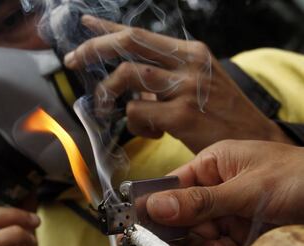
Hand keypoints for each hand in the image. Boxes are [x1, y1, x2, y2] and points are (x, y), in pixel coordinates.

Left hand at [64, 15, 292, 152]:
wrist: (253, 138)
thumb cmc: (221, 112)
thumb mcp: (197, 82)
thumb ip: (163, 78)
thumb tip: (128, 86)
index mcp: (190, 52)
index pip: (141, 33)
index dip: (108, 28)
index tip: (85, 25)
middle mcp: (188, 63)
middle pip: (129, 44)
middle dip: (94, 48)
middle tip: (74, 59)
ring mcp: (185, 88)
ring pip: (128, 77)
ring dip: (109, 92)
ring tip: (106, 108)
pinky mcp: (182, 116)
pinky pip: (138, 113)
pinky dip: (137, 125)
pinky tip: (153, 133)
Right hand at [146, 140, 303, 245]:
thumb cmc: (300, 176)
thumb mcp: (248, 189)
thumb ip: (202, 201)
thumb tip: (157, 205)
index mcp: (214, 163)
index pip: (174, 183)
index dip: (159, 203)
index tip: (146, 224)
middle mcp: (218, 185)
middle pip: (185, 212)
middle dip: (187, 230)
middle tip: (191, 241)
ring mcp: (231, 208)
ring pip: (202, 231)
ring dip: (204, 243)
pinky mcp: (245, 228)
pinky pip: (221, 242)